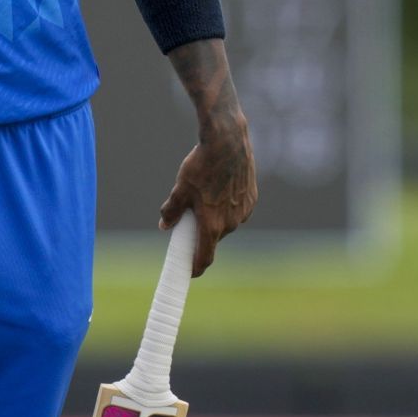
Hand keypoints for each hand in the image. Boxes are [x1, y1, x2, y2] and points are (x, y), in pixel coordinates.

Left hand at [159, 114, 256, 276]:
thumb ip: (172, 211)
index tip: (190, 273)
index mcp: (212, 224)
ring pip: (226, 222)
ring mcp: (244, 211)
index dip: (196, 267)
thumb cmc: (201, 166)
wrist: (227, 143)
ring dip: (215, 218)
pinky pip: (237, 209)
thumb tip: (165, 226)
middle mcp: (231, 222)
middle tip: (188, 221)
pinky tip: (219, 189)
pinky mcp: (252, 199)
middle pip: (213, 237)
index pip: (205, 257)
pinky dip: (226, 206)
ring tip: (203, 196)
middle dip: (201, 233)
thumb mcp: (180, 189)